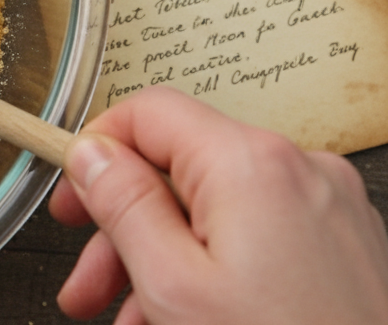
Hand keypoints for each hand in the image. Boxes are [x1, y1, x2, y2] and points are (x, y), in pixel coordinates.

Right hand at [50, 86, 387, 323]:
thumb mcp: (173, 284)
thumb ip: (124, 205)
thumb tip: (92, 153)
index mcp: (251, 163)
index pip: (148, 112)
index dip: (96, 152)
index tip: (71, 198)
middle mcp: (299, 169)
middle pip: (179, 171)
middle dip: (124, 227)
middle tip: (89, 285)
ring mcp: (328, 207)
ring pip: (215, 211)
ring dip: (162, 259)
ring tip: (135, 319)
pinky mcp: (344, 242)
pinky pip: (258, 236)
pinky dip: (215, 268)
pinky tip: (189, 317)